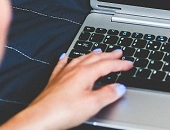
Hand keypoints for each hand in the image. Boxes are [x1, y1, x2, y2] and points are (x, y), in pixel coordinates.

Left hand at [0, 50, 132, 129]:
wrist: (40, 118)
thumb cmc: (63, 111)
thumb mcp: (92, 104)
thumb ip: (108, 94)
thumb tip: (119, 87)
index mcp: (85, 73)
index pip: (107, 65)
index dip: (120, 64)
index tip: (129, 64)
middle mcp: (74, 70)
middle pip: (95, 58)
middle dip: (108, 55)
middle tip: (118, 52)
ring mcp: (63, 74)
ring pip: (80, 59)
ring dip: (92, 54)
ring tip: (98, 51)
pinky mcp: (54, 81)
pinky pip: (62, 64)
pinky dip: (67, 59)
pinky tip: (66, 56)